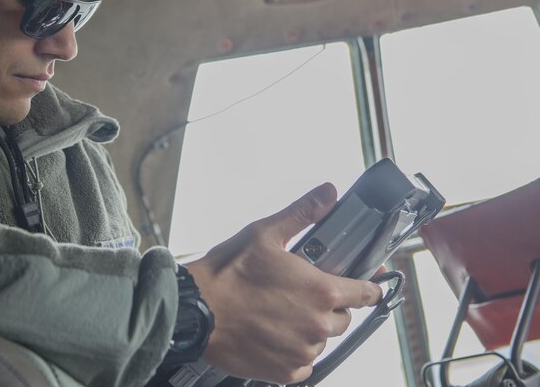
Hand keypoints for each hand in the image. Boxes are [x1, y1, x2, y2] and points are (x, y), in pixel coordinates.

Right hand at [186, 183, 382, 383]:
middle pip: (342, 319)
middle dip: (328, 307)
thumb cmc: (227, 274)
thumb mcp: (264, 234)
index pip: (365, 293)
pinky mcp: (286, 372)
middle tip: (299, 295)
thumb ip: (302, 214)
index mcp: (321, 290)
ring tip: (279, 314)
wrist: (195, 312)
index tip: (367, 286)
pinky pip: (304, 364)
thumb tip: (327, 193)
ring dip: (309, 330)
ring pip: (321, 341)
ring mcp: (303, 351)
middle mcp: (318, 324)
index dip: (367, 287)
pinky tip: (273, 335)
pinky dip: (293, 352)